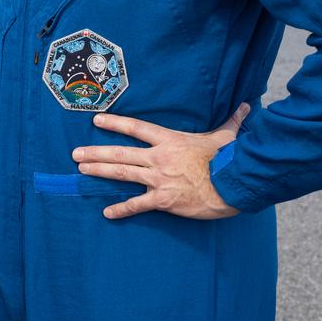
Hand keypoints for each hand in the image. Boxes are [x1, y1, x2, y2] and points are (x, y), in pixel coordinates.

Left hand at [72, 103, 249, 219]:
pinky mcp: (164, 200)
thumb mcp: (226, 137)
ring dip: (99, 171)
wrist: (235, 185)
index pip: (136, 128)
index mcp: (170, 140)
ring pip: (122, 173)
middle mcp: (159, 158)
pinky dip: (121, 209)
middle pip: (120, 152)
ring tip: (81, 170)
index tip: (97, 120)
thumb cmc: (230, 160)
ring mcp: (159, 179)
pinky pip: (137, 204)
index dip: (115, 123)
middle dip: (96, 152)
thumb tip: (246, 108)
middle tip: (75, 153)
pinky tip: (107, 213)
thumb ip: (230, 123)